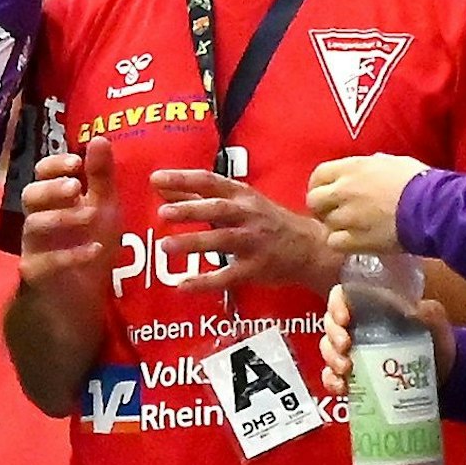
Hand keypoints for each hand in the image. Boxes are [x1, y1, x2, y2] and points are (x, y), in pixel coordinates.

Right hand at [17, 137, 119, 298]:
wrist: (83, 300)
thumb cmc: (90, 246)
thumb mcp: (103, 208)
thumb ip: (101, 176)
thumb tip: (99, 138)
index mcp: (52, 200)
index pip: (41, 173)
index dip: (54, 165)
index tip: (76, 162)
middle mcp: (38, 219)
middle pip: (29, 195)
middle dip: (51, 188)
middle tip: (75, 187)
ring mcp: (34, 247)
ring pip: (33, 226)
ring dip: (62, 218)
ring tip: (90, 217)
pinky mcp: (36, 275)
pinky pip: (43, 263)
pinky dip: (69, 255)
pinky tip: (94, 251)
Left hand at [152, 169, 338, 291]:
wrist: (309, 247)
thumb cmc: (267, 221)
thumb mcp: (239, 201)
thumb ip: (199, 195)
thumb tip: (162, 186)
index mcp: (241, 196)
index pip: (209, 181)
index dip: (183, 179)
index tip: (156, 178)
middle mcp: (248, 215)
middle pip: (218, 209)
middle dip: (191, 210)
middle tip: (163, 213)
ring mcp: (254, 242)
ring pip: (222, 241)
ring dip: (194, 243)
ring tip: (166, 246)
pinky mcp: (257, 268)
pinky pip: (229, 276)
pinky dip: (206, 282)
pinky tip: (183, 286)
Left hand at [306, 154, 430, 254]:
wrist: (432, 207)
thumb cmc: (419, 181)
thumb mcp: (392, 162)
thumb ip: (372, 165)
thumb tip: (368, 167)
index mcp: (352, 168)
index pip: (318, 175)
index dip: (319, 185)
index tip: (327, 193)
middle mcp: (344, 190)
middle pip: (314, 201)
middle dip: (322, 208)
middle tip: (336, 213)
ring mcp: (347, 216)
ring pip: (325, 223)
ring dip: (336, 226)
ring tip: (353, 228)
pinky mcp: (356, 239)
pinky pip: (334, 242)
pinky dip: (342, 243)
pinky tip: (355, 241)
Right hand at [318, 284, 454, 394]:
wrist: (446, 378)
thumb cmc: (438, 343)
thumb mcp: (437, 321)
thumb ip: (429, 312)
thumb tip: (417, 310)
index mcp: (372, 306)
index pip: (343, 296)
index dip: (336, 304)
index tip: (344, 319)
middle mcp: (358, 327)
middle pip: (330, 324)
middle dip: (332, 336)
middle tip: (345, 347)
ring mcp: (355, 353)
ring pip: (328, 350)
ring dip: (331, 358)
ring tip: (346, 369)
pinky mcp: (355, 377)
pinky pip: (332, 377)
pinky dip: (331, 382)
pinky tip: (342, 387)